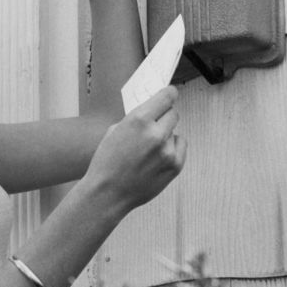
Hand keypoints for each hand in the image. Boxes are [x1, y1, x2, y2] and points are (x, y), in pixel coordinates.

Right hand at [81, 85, 186, 215]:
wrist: (108, 192)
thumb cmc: (106, 162)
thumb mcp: (114, 131)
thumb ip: (136, 119)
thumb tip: (152, 111)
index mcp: (138, 120)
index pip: (166, 96)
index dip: (169, 94)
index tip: (170, 94)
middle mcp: (156, 133)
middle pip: (173, 114)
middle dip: (164, 117)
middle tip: (153, 127)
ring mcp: (167, 151)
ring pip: (175, 132)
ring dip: (165, 136)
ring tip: (148, 150)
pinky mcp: (175, 165)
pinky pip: (180, 147)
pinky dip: (172, 148)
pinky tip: (157, 157)